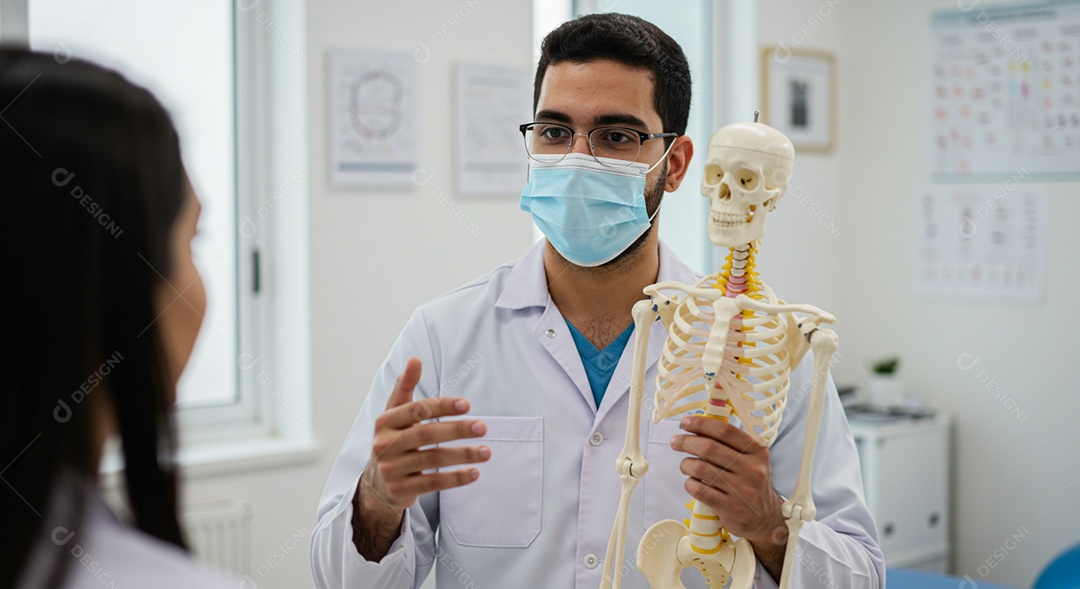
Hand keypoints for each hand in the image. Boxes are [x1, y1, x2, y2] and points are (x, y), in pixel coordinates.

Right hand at [352, 357, 489, 560]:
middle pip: (426, 434)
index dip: (442, 406)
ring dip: (463, 455)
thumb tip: (415, 359)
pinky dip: (456, 478)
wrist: (376, 485)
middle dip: (457, 430)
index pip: (416, 410)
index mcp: (384, 421)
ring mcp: (391, 469)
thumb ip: (405, 386)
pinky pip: (433, 483)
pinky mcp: (400, 491)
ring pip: (433, 460)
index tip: (467, 404)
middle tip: (483, 427)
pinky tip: (475, 473)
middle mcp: (384, 444)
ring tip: (487, 452)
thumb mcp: (395, 413)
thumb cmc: (393, 440)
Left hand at [669, 415, 786, 546]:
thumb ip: (731, 444)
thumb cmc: (750, 483)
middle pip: (710, 448)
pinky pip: (699, 490)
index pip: (726, 431)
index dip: (702, 424)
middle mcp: (752, 469)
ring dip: (686, 465)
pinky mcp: (730, 508)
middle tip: (675, 441)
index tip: (685, 422)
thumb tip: (697, 427)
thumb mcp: (751, 460)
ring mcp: (741, 490)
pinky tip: (692, 483)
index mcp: (757, 452)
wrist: (764, 518)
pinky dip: (690, 484)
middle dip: (687, 442)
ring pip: (701, 469)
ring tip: (685, 466)